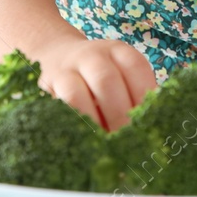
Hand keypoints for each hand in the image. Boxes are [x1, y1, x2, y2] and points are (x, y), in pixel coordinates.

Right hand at [35, 36, 156, 130]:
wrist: (55, 55)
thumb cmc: (98, 77)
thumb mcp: (119, 75)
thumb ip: (134, 98)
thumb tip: (149, 132)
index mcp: (118, 51)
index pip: (135, 67)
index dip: (144, 95)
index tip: (148, 122)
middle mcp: (92, 56)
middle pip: (107, 81)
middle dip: (119, 115)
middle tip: (127, 142)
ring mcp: (66, 70)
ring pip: (76, 95)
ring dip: (91, 123)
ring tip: (104, 144)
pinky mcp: (46, 87)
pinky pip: (57, 108)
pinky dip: (72, 125)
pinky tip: (84, 139)